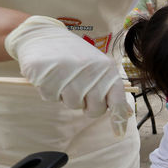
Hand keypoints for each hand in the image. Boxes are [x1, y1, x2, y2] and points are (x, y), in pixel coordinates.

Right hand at [5, 15, 131, 135]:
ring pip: (72, 104)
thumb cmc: (72, 55)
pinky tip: (49, 76)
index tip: (119, 133)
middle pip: (95, 108)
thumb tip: (126, 113)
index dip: (118, 117)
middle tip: (79, 93)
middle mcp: (90, 69)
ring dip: (66, 98)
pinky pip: (51, 98)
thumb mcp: (96, 67)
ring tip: (63, 80)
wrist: (41, 35)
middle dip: (87, 107)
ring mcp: (67, 70)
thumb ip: (109, 87)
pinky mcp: (45, 72)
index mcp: (106, 68)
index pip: (117, 98)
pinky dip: (49, 92)